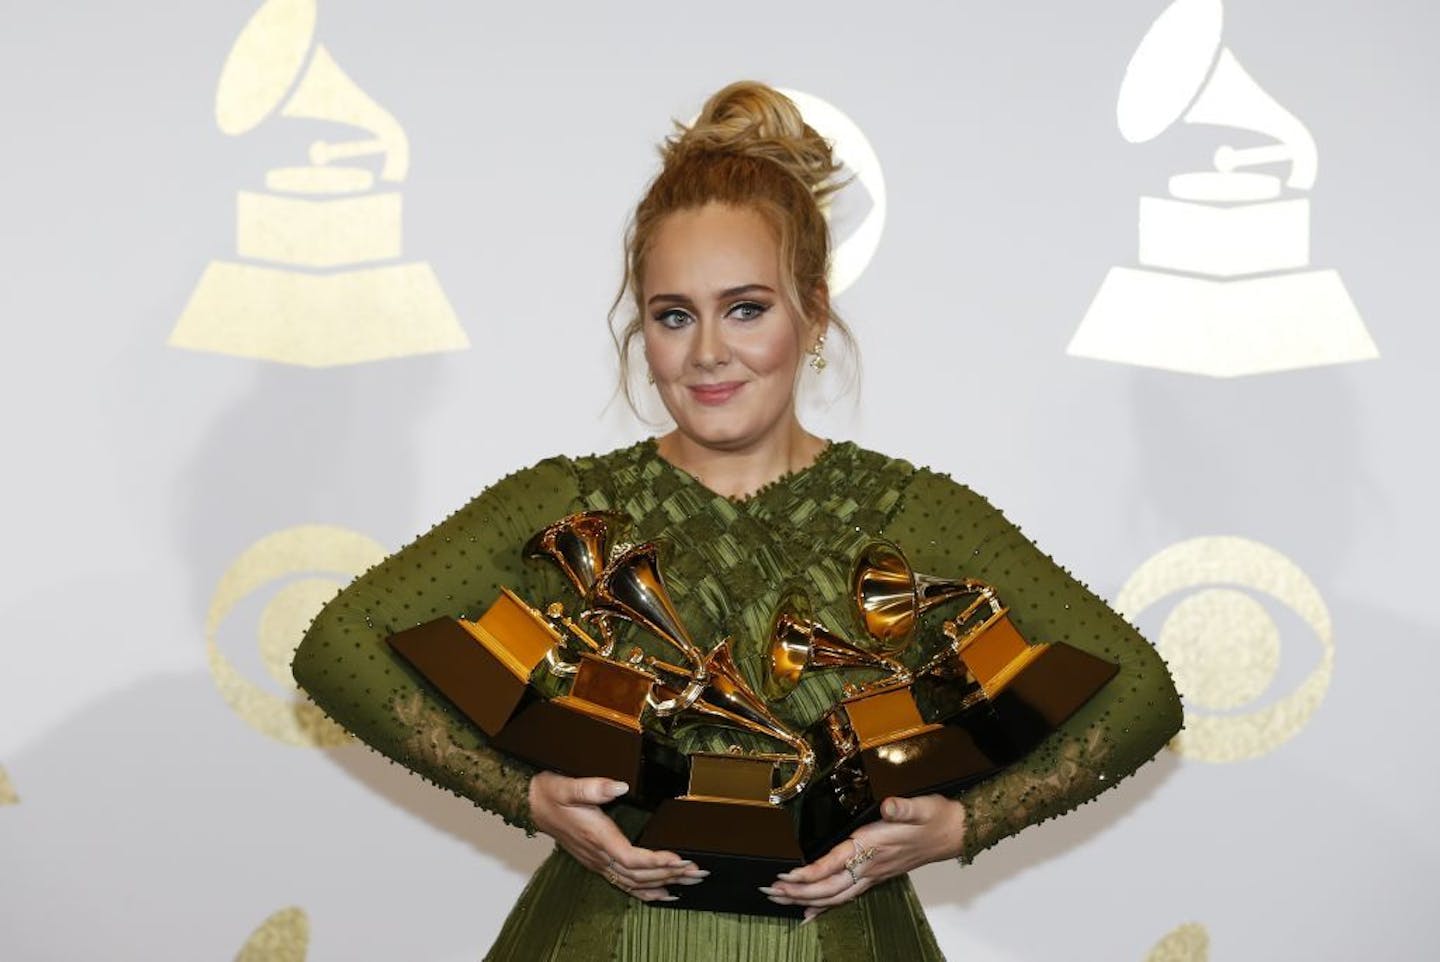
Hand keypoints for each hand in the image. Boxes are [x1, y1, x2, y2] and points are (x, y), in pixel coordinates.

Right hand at [528, 771, 706, 901]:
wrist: (532, 804)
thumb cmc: (551, 793)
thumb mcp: (568, 785)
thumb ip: (593, 786)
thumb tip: (620, 786)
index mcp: (597, 837)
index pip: (632, 858)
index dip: (657, 861)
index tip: (681, 859)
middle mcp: (600, 855)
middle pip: (639, 875)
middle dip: (671, 874)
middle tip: (699, 871)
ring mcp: (599, 862)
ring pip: (635, 883)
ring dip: (664, 883)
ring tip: (691, 881)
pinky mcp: (599, 863)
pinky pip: (624, 884)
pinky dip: (646, 892)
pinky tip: (664, 894)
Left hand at [764, 794, 965, 920]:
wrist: (953, 832)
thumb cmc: (934, 818)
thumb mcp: (920, 807)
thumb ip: (903, 808)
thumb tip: (890, 806)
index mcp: (873, 846)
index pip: (835, 864)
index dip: (811, 872)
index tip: (787, 876)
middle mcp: (870, 866)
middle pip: (828, 887)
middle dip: (798, 892)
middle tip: (769, 892)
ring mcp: (873, 874)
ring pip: (835, 895)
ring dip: (805, 899)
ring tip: (779, 900)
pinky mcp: (876, 876)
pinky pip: (846, 896)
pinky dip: (826, 906)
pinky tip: (810, 913)